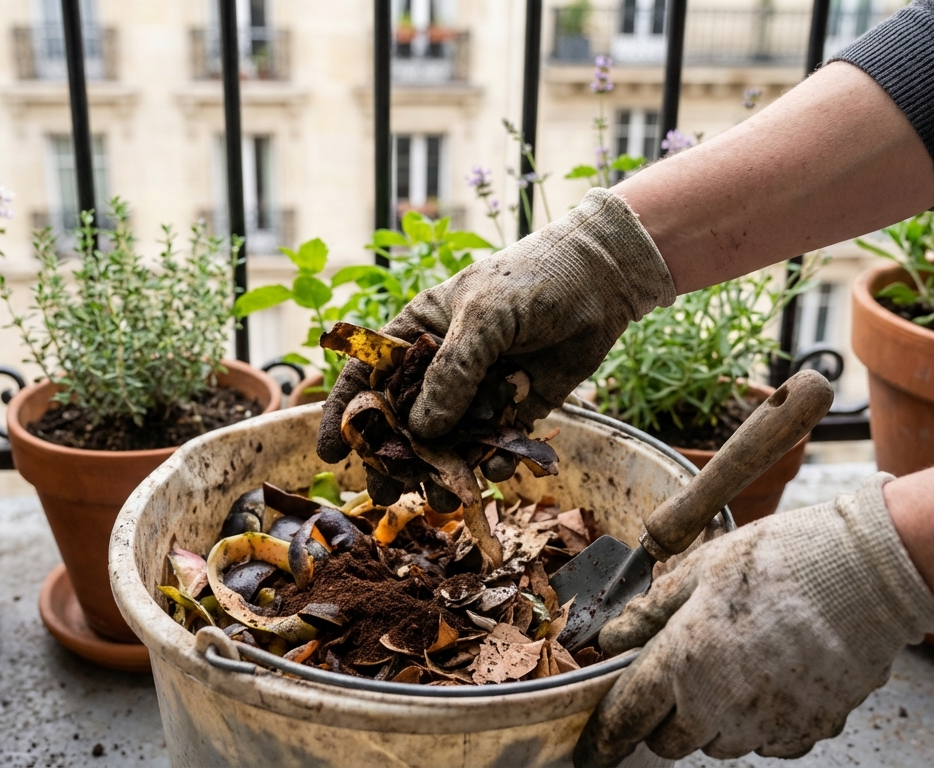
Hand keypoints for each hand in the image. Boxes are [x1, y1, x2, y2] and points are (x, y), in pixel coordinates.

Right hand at [317, 189, 675, 481]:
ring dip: (445, 472)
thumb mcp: (484, 317)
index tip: (332, 452)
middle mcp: (440, 368)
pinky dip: (493, 464)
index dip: (347, 413)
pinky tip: (497, 472)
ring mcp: (477, 391)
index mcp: (416, 334)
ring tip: (446, 499)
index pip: (367, 375)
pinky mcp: (514, 410)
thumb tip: (423, 429)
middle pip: (404, 421)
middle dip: (396, 458)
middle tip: (389, 493)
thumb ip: (453, 372)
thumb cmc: (533, 280)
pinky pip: (494, 446)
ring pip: (448, 442)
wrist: (601, 282)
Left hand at [575, 474, 933, 766]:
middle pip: (670, 742)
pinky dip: (761, 722)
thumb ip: (650, 611)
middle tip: (676, 676)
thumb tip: (610, 637)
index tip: (590, 752)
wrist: (868, 574)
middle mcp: (719, 708)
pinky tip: (771, 678)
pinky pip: (769, 743)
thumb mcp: (701, 569)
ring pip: (719, 744)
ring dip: (711, 720)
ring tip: (732, 665)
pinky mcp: (810, 729)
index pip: (625, 720)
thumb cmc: (779, 560)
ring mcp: (767, 726)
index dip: (602, 740)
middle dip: (662, 719)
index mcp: (682, 664)